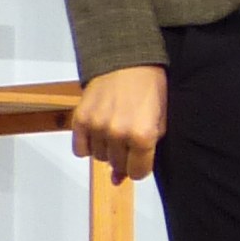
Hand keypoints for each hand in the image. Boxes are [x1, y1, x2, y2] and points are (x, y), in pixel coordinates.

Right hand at [68, 66, 166, 182]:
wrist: (127, 60)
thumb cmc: (149, 89)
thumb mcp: (159, 121)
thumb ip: (146, 152)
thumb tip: (118, 179)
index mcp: (143, 136)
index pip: (137, 172)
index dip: (140, 166)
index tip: (140, 156)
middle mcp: (118, 134)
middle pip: (117, 165)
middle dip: (125, 156)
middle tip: (129, 136)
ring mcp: (97, 126)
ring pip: (99, 158)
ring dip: (107, 148)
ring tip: (115, 128)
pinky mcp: (80, 119)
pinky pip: (80, 149)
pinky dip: (88, 144)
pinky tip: (98, 131)